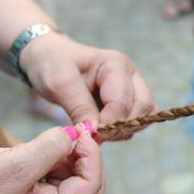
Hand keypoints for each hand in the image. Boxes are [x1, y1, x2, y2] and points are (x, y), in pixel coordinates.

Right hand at [0, 126, 102, 193]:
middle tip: (74, 134)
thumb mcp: (13, 164)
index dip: (92, 158)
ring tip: (53, 138)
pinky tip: (41, 143)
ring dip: (71, 156)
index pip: (90, 189)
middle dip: (88, 160)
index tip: (81, 132)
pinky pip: (54, 172)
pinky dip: (56, 156)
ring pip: (74, 178)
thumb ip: (50, 149)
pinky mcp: (25, 189)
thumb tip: (77, 133)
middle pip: (90, 188)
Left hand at [19, 34, 154, 136]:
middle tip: (94, 135)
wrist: (49, 57)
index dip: (108, 123)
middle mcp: (131, 74)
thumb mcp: (59, 84)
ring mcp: (133, 86)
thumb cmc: (52, 64)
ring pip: (145, 116)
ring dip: (124, 129)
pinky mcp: (130, 99)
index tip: (88, 135)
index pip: (122, 101)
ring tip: (98, 132)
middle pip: (142, 108)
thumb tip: (95, 133)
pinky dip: (125, 130)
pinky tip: (104, 130)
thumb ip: (80, 108)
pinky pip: (139, 120)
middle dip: (119, 126)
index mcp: (115, 64)